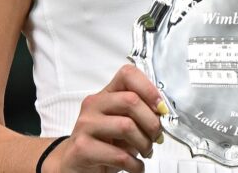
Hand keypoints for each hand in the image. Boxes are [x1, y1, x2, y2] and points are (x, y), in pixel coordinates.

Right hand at [50, 64, 165, 172]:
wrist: (75, 165)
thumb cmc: (104, 144)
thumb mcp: (122, 124)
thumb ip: (139, 115)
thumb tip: (162, 114)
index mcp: (105, 95)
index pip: (127, 75)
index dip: (149, 89)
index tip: (160, 108)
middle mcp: (93, 105)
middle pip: (131, 100)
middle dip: (152, 123)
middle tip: (156, 137)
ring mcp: (85, 125)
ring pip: (126, 126)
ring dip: (145, 144)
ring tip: (145, 153)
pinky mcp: (82, 148)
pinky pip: (119, 155)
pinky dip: (135, 165)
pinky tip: (135, 167)